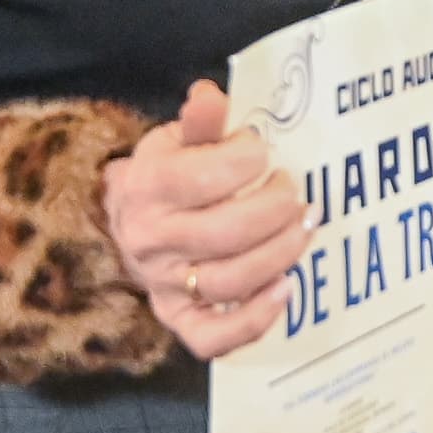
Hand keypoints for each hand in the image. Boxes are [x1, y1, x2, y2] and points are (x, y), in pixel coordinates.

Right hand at [103, 79, 304, 362]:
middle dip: (276, 208)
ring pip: (231, 281)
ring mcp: (163, 285)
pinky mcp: (178, 319)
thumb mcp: (174, 139)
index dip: (247, 160)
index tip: (261, 151)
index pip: (204, 177)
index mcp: (146, 187)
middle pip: (226, 233)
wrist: (127, 224)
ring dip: (282, 253)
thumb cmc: (165, 176)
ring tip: (305, 226)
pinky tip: (287, 287)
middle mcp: (150, 240)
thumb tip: (211, 95)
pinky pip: (213, 337)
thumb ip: (200, 121)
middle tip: (293, 191)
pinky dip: (255, 319)